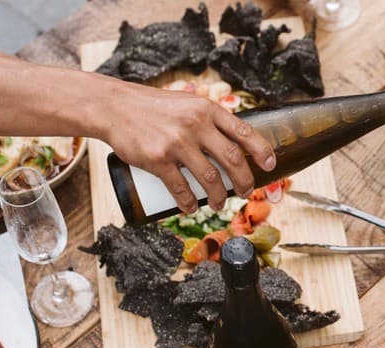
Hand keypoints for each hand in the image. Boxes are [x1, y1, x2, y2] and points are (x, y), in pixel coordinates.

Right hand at [102, 84, 275, 213]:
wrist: (114, 107)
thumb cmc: (152, 106)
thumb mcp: (187, 102)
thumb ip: (207, 117)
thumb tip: (231, 135)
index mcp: (207, 110)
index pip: (244, 131)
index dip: (261, 150)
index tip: (270, 165)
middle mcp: (195, 125)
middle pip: (232, 159)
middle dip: (244, 181)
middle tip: (246, 192)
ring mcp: (176, 143)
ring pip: (210, 178)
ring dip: (219, 197)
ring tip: (219, 204)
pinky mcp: (157, 159)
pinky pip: (180, 188)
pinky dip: (189, 202)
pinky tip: (192, 207)